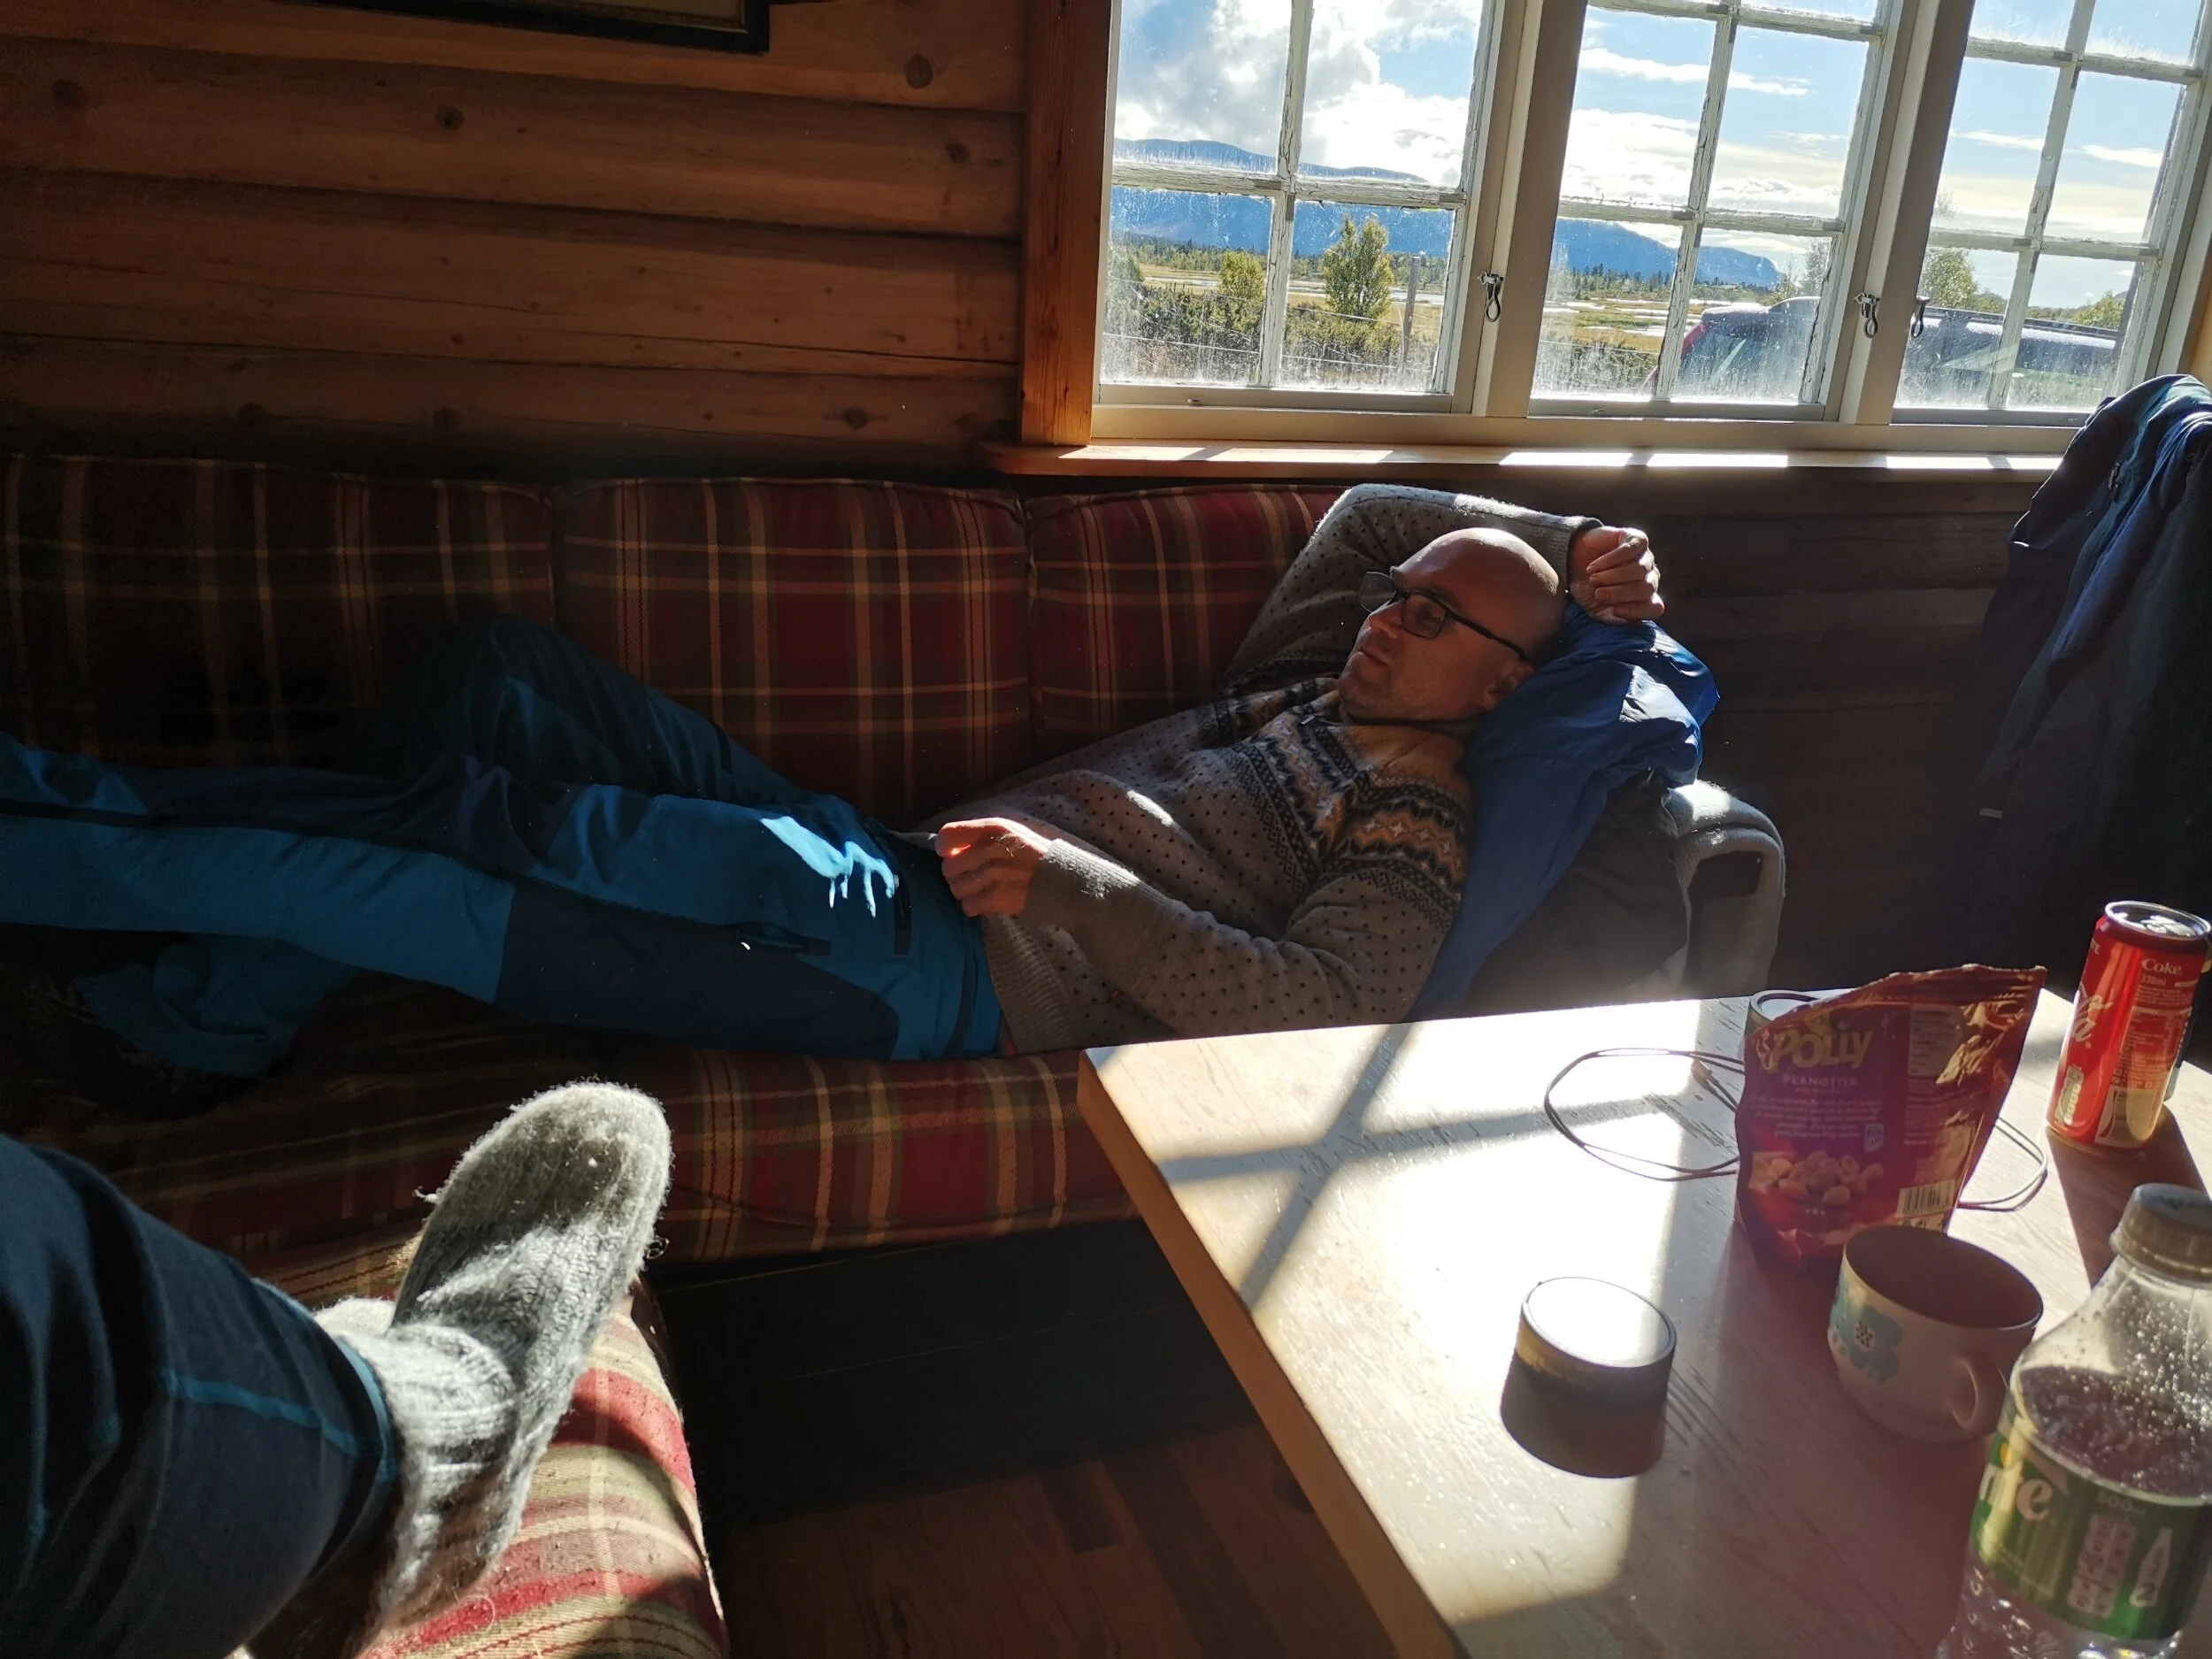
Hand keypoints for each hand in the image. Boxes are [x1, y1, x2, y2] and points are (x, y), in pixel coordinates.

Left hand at [935, 817, 1056, 916]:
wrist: (1066, 882)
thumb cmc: (1036, 856)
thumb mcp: (1013, 833)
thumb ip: (982, 835)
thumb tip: (946, 846)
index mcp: (994, 828)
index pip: (947, 835)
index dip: (944, 848)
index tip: (951, 855)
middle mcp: (992, 849)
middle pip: (948, 867)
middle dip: (957, 875)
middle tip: (973, 877)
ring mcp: (995, 874)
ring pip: (956, 888)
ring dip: (966, 892)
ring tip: (981, 890)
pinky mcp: (998, 898)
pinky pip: (968, 906)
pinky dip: (975, 906)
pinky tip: (987, 901)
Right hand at [1570, 524, 1664, 623]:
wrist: (1573, 560)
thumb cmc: (1587, 588)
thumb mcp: (1595, 608)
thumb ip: (1609, 617)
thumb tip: (1622, 621)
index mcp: (1645, 598)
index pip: (1655, 608)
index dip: (1637, 611)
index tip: (1615, 610)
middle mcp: (1650, 577)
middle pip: (1647, 588)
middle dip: (1620, 593)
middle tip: (1598, 594)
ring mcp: (1646, 557)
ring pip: (1639, 570)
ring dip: (1612, 576)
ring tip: (1593, 579)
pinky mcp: (1637, 539)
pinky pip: (1629, 551)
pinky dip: (1608, 561)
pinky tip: (1593, 567)